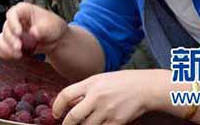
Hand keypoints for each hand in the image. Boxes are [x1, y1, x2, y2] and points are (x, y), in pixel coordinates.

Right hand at [0, 2, 67, 59]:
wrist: (54, 39)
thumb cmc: (52, 27)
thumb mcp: (51, 26)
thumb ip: (42, 29)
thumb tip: (33, 32)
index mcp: (23, 10)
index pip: (12, 13)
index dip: (13, 23)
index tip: (18, 33)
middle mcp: (14, 20)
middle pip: (6, 28)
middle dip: (11, 39)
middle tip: (19, 48)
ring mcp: (11, 32)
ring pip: (1, 38)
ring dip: (7, 48)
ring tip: (18, 55)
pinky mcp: (10, 43)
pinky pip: (1, 47)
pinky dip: (5, 52)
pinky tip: (14, 56)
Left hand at [52, 70, 167, 124]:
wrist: (144, 88)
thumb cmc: (121, 82)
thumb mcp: (99, 79)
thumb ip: (84, 90)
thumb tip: (70, 103)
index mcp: (90, 84)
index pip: (66, 95)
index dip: (57, 106)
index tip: (56, 114)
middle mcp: (96, 97)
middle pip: (74, 116)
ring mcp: (107, 111)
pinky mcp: (117, 122)